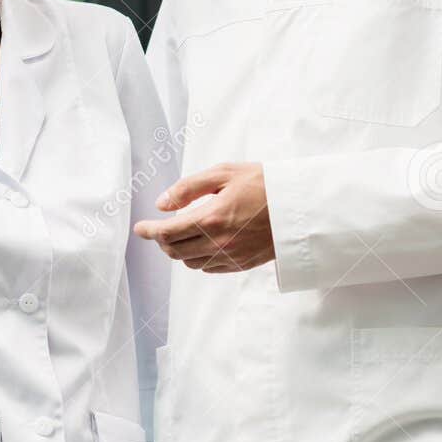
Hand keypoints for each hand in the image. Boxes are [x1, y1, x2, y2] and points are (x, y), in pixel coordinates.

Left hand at [133, 163, 274, 273]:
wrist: (301, 206)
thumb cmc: (264, 184)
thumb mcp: (224, 173)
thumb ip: (188, 188)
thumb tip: (162, 204)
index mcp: (211, 218)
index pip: (167, 232)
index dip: (149, 231)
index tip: (140, 228)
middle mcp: (218, 243)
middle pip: (175, 251)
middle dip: (162, 240)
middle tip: (159, 229)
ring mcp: (231, 257)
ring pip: (190, 262)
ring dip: (179, 250)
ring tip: (180, 235)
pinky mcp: (242, 264)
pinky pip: (209, 268)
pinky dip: (198, 258)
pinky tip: (202, 244)